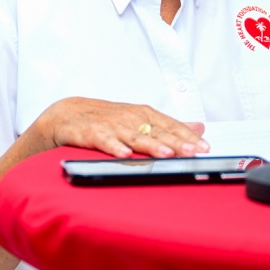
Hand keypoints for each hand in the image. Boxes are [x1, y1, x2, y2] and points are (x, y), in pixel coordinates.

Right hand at [35, 96, 209, 158]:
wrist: (64, 115)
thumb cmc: (104, 119)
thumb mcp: (138, 120)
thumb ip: (168, 126)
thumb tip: (199, 128)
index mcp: (142, 114)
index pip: (170, 125)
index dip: (187, 136)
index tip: (205, 148)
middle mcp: (129, 118)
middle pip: (156, 131)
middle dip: (176, 142)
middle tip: (193, 152)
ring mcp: (109, 125)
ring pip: (133, 136)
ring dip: (150, 145)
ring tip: (166, 154)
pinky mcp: (89, 132)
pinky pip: (103, 140)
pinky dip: (113, 146)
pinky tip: (124, 154)